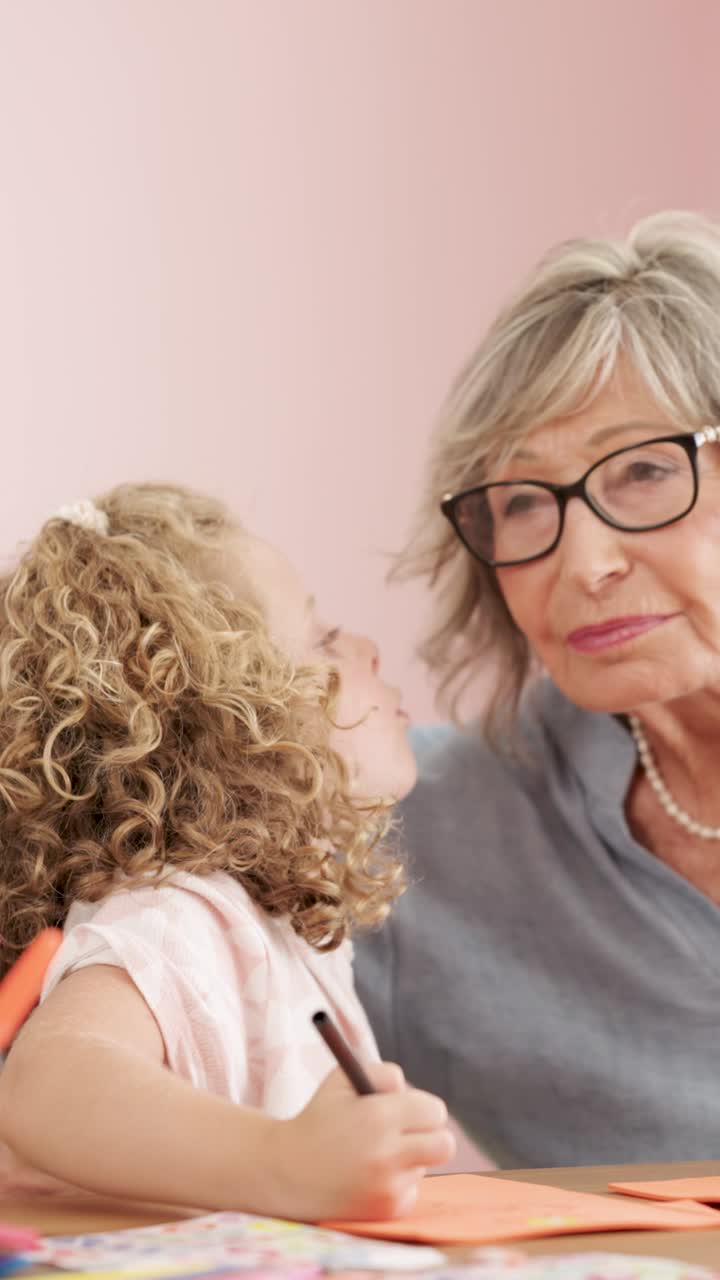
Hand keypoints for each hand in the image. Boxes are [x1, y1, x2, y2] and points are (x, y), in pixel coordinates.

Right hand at [263, 1062, 455, 1221]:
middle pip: (444, 1145)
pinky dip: (397, 1183)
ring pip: (424, 1166)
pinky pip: (410, 1190)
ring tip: (373, 1155)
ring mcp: (387, 1187)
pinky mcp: (386, 1210)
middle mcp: (387, 1154)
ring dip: (409, 1159)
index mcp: (378, 1117)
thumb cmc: (318, 1119)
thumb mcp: (341, 1080)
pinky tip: (368, 1177)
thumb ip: (381, 1072)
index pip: (434, 1111)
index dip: (424, 1109)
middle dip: (433, 1136)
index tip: (413, 1111)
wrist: (286, 1173)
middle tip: (413, 1134)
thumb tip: (409, 1088)